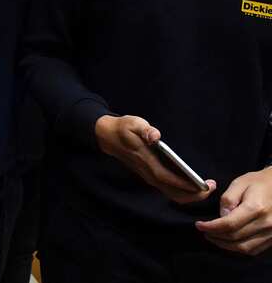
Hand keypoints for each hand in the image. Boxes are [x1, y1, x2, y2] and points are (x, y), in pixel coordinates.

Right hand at [94, 114, 215, 203]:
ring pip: (172, 194)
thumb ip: (145, 129)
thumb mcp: (133, 123)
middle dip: (194, 195)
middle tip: (212, 187)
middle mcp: (149, 174)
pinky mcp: (151, 177)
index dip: (188, 185)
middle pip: (174, 193)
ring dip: (190, 196)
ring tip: (206, 187)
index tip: (205, 185)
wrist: (108, 136)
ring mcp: (149, 177)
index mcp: (147, 162)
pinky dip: (183, 192)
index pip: (169, 179)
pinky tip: (194, 185)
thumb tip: (155, 136)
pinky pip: (169, 190)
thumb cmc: (124, 128)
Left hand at [196, 168, 271, 255]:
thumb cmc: (258, 182)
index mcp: (255, 208)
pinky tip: (229, 242)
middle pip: (235, 237)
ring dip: (226, 245)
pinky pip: (254, 249)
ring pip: (244, 247)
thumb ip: (228, 200)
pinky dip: (239, 248)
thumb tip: (221, 217)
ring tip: (214, 237)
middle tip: (205, 231)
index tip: (199, 225)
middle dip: (216, 236)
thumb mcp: (239, 184)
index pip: (229, 224)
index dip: (211, 227)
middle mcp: (266, 223)